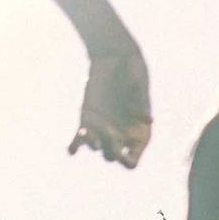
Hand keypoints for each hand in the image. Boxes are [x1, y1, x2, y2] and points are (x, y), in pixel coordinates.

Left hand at [69, 44, 150, 167]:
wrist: (115, 59)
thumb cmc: (133, 71)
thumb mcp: (139, 85)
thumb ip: (141, 102)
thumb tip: (147, 119)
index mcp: (138, 134)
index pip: (132, 160)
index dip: (127, 161)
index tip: (122, 153)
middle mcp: (120, 136)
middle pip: (112, 155)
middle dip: (109, 147)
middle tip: (108, 129)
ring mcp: (102, 130)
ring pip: (96, 147)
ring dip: (90, 142)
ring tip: (86, 131)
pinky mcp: (87, 121)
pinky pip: (80, 139)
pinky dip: (75, 145)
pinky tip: (71, 150)